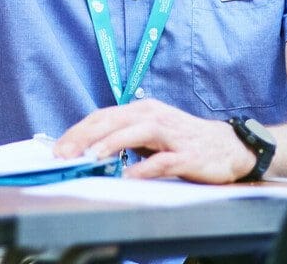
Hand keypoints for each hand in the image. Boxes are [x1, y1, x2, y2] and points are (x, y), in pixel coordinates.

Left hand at [53, 99, 256, 183]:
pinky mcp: (188, 154)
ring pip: (138, 133)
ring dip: (113, 144)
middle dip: (87, 136)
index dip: (80, 130)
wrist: (228, 146)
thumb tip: (88, 148)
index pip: (104, 116)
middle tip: (65, 153)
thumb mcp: (151, 133)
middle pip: (116, 121)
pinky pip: (164, 160)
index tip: (58, 148)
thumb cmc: (184, 140)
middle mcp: (156, 117)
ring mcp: (172, 135)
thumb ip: (125, 137)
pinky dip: (146, 167)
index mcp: (144, 110)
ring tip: (92, 157)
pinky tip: (130, 175)